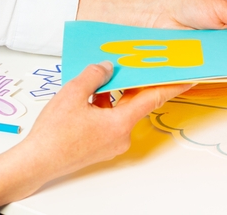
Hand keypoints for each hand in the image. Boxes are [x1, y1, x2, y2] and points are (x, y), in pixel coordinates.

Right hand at [21, 62, 191, 181]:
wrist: (38, 161)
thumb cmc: (54, 134)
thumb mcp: (73, 93)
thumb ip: (94, 75)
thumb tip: (107, 67)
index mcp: (120, 124)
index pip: (153, 100)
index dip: (172, 86)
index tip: (189, 77)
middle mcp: (121, 136)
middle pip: (136, 103)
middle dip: (136, 83)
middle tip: (140, 64)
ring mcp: (111, 143)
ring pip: (121, 111)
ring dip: (115, 94)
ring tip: (102, 76)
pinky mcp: (101, 145)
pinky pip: (110, 120)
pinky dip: (105, 106)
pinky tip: (90, 95)